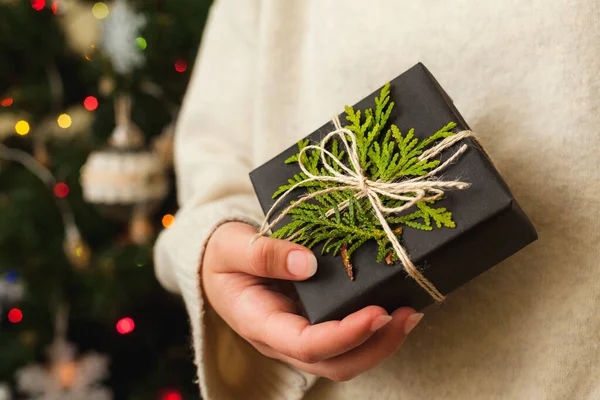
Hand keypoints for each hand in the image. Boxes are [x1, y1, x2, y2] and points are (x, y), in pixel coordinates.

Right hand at [202, 222, 422, 381]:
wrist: (219, 264)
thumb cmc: (222, 255)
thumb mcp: (231, 246)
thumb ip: (263, 254)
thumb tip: (306, 263)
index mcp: (260, 324)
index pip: (307, 345)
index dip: (346, 334)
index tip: (378, 313)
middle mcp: (283, 340)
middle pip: (335, 363)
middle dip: (376, 346)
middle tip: (407, 315)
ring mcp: (300, 335)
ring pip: (346, 359)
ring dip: (382, 342)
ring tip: (409, 313)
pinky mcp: (313, 323)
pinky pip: (347, 340)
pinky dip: (374, 330)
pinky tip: (393, 307)